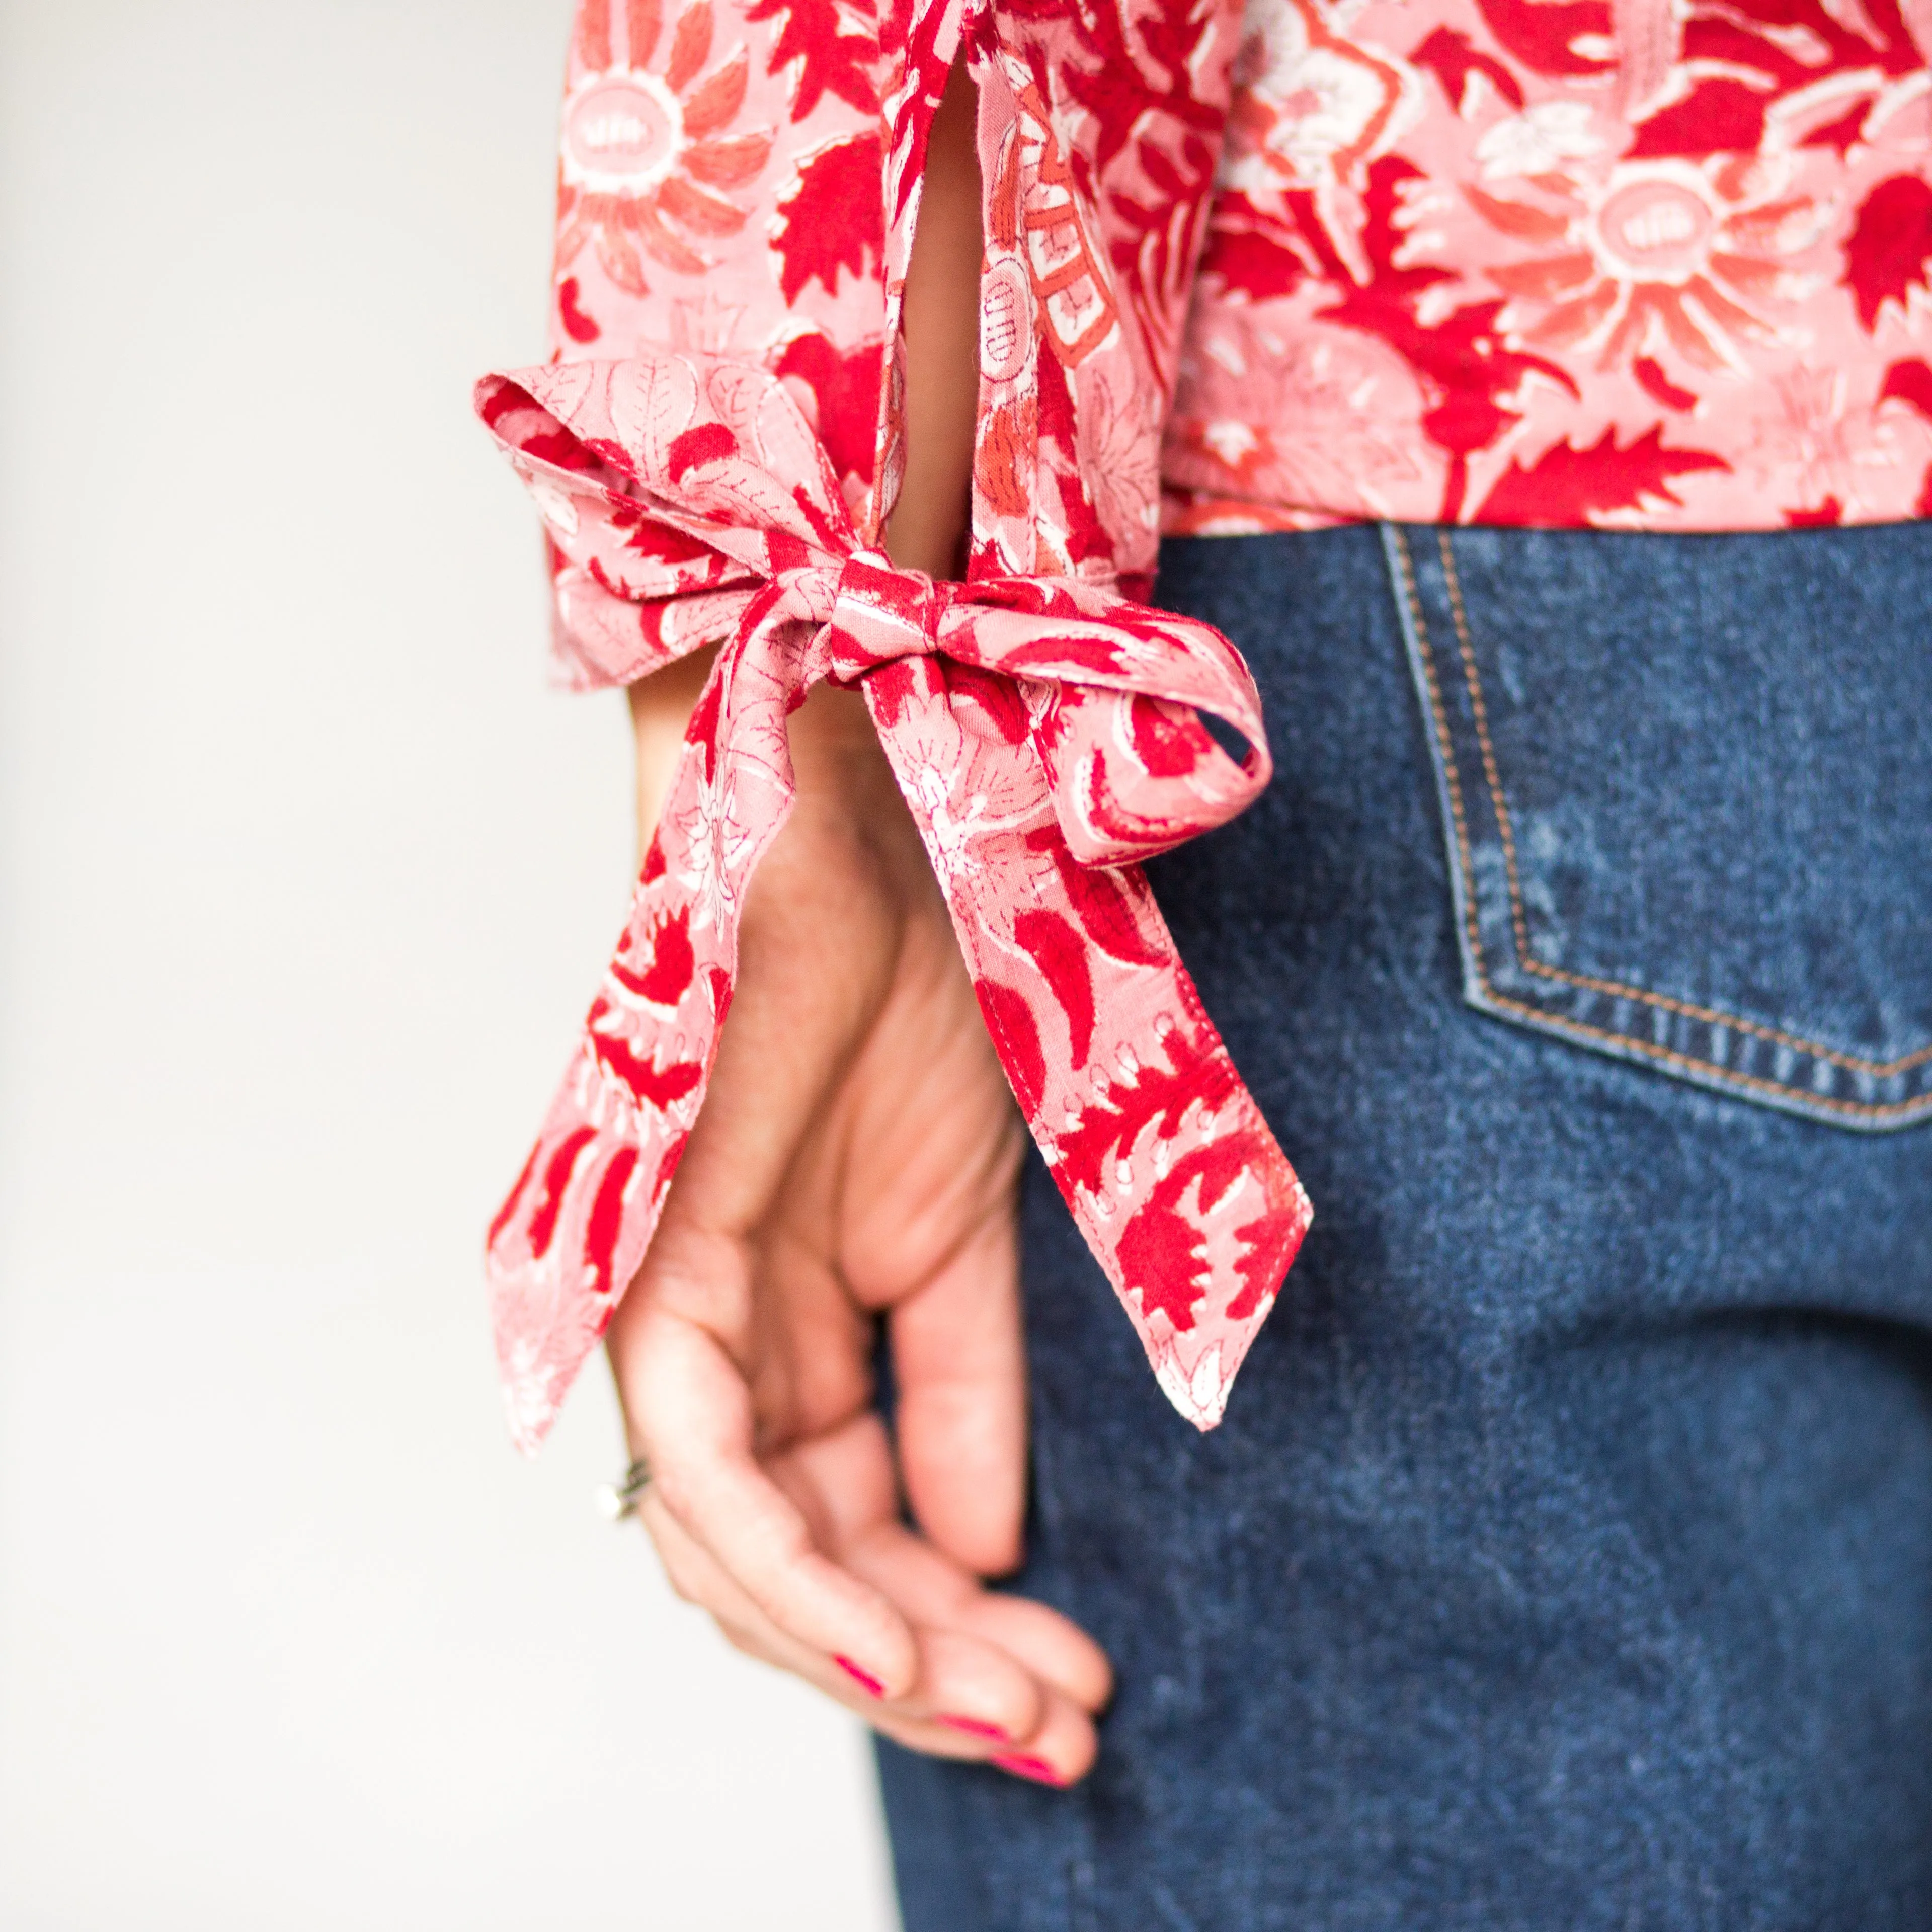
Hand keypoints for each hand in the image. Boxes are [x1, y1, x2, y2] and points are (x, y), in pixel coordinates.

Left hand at [607, 674, 1113, 1785]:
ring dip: (871, 1650)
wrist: (871, 815)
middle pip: (791, 1564)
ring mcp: (680, 1299)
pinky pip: (704, 1457)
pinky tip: (896, 1657)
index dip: (952, 1629)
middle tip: (1055, 1731)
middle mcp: (724, 1336)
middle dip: (925, 1669)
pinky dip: (792, 1569)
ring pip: (735, 1546)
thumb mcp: (966, 1226)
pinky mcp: (659, 1252)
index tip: (1065, 1693)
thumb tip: (982, 1545)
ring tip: (1008, 1713)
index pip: (851, 1526)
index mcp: (797, 1326)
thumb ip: (961, 1387)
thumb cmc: (914, 988)